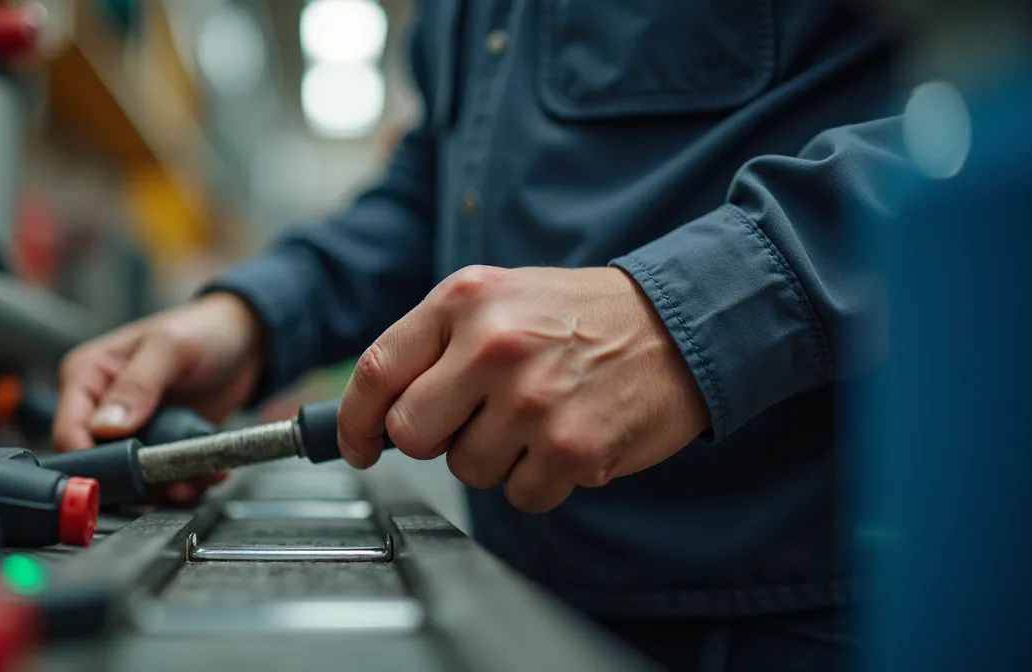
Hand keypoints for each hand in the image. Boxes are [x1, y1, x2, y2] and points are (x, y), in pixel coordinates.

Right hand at [53, 292, 263, 501]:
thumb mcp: (169, 349)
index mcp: (87, 375)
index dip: (90, 461)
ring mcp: (131, 428)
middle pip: (97, 463)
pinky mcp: (157, 444)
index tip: (122, 478)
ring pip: (130, 478)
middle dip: (131, 481)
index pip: (69, 431)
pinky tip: (204, 473)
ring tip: (192, 479)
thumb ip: (137, 386)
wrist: (244, 340)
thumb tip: (105, 427)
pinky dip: (182, 483)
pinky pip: (160, 477)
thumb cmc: (203, 329)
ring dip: (161, 487)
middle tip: (164, 483)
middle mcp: (101, 406)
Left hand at [337, 265, 709, 512]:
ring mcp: (533, 399)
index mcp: (465, 300)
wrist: (677, 326)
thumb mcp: (499, 297)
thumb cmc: (578, 317)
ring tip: (537, 416)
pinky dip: (539, 481)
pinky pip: (520, 495)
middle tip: (477, 418)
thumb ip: (434, 343)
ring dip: (495, 457)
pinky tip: (564, 439)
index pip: (376, 371)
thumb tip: (374, 412)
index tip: (356, 446)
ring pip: (466, 469)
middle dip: (435, 438)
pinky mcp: (572, 446)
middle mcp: (493, 345)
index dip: (353, 421)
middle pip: (411, 433)